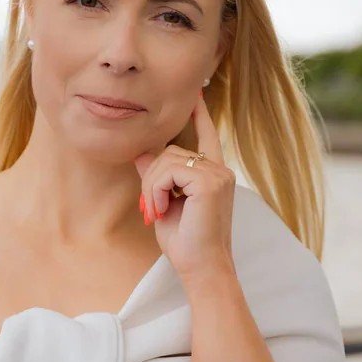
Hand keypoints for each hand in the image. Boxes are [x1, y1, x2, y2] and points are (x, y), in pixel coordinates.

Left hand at [133, 91, 235, 284]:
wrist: (201, 268)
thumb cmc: (185, 242)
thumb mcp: (164, 203)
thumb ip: (157, 177)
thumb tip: (141, 152)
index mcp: (213, 174)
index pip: (208, 135)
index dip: (200, 113)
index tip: (196, 92)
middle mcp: (220, 170)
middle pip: (171, 151)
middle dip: (151, 178)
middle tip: (150, 208)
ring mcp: (218, 174)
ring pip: (167, 159)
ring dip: (151, 187)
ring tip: (155, 212)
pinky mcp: (210, 182)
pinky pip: (169, 171)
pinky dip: (156, 190)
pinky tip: (160, 210)